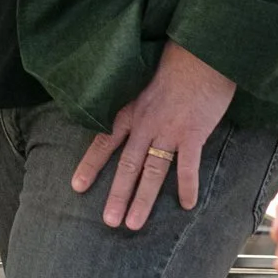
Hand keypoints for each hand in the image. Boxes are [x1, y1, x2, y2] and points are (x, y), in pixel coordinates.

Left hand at [72, 40, 236, 228]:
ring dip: (142, 200)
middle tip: (108, 221)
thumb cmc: (173, 64)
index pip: (103, 141)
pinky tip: (186, 205)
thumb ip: (133, 104)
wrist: (200, 53)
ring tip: (133, 224)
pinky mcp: (193, 134)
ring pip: (151, 172)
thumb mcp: (141, 82)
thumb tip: (126, 120)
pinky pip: (188, 166)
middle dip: (116, 196)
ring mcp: (168, 130)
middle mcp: (144, 124)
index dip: (90, 165)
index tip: (76, 186)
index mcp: (129, 111)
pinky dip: (187, 187)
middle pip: (127, 166)